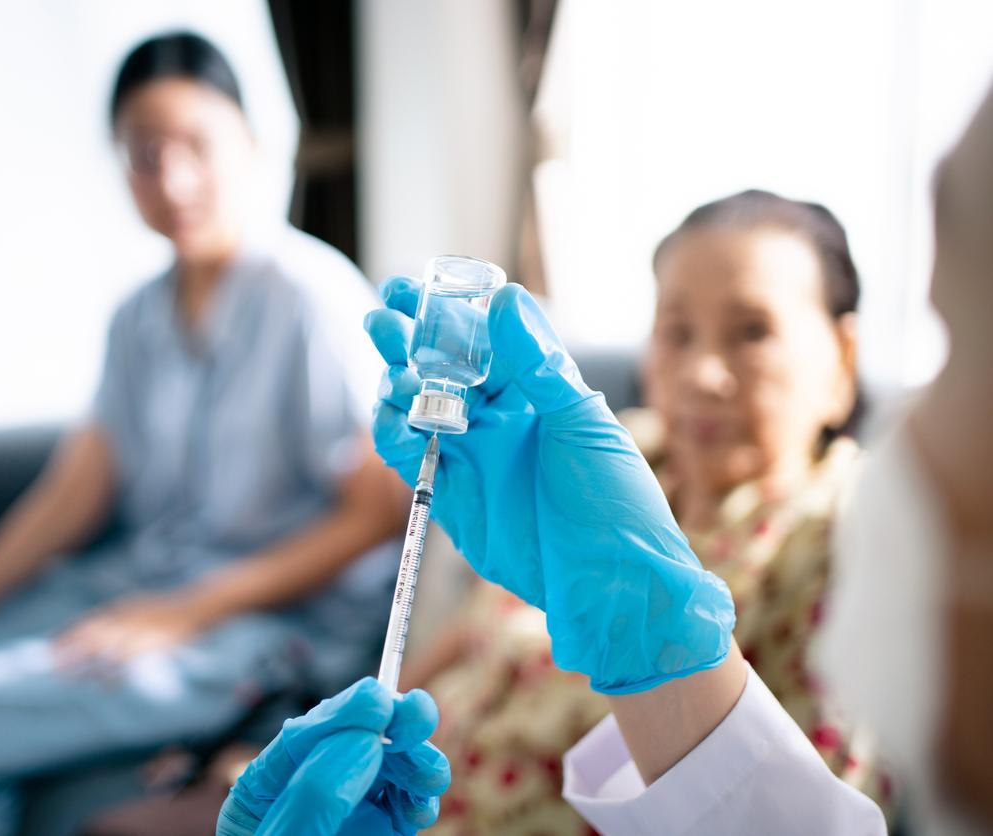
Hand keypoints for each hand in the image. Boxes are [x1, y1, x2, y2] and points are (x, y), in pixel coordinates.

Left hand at [56, 593, 213, 667]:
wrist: (198, 606)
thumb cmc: (168, 611)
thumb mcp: (139, 607)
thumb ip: (118, 620)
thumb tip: (96, 638)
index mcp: (122, 607)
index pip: (88, 622)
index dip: (68, 634)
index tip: (50, 647)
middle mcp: (126, 617)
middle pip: (91, 635)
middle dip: (70, 651)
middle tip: (51, 666)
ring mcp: (139, 630)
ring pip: (105, 649)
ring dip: (86, 663)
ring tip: (68, 677)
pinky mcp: (152, 644)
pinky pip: (127, 661)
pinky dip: (114, 673)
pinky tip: (103, 685)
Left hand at [217, 678, 449, 834]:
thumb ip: (316, 791)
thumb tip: (363, 738)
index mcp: (264, 792)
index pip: (301, 736)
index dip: (342, 712)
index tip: (377, 698)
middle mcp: (312, 792)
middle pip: (355, 737)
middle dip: (392, 720)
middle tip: (415, 712)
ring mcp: (351, 810)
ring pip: (393, 762)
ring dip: (418, 756)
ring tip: (427, 771)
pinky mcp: (385, 828)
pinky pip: (412, 799)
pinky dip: (425, 793)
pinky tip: (422, 799)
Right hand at [364, 278, 734, 693]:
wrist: (608, 581)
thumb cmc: (613, 498)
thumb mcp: (581, 419)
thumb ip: (536, 361)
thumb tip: (504, 297)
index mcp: (534, 390)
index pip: (480, 337)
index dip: (446, 310)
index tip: (417, 284)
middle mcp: (498, 416)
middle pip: (439, 366)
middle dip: (407, 338)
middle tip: (385, 315)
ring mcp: (470, 453)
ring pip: (416, 405)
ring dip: (397, 380)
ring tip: (394, 368)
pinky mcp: (449, 493)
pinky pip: (409, 453)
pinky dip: (393, 429)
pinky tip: (392, 410)